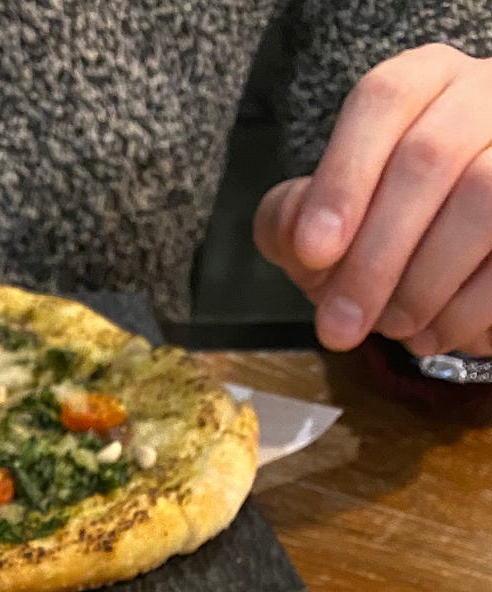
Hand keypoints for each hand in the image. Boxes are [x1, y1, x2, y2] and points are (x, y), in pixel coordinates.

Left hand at [254, 43, 491, 356]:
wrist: (465, 252)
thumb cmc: (385, 223)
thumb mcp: (327, 213)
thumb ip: (292, 221)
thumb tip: (297, 242)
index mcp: (423, 84)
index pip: (384, 101)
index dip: (343, 179)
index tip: (312, 253)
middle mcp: (482, 98)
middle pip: (430, 158)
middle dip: (374, 257)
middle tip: (340, 325)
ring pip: (483, 199)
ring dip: (424, 283)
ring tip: (392, 327)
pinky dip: (466, 309)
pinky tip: (433, 334)